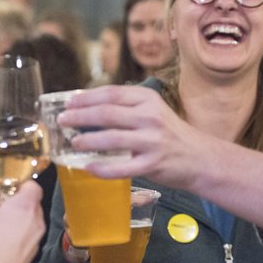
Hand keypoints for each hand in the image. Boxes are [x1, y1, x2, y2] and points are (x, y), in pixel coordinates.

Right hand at [0, 159, 44, 262]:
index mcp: (27, 205)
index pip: (33, 186)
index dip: (21, 183)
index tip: (6, 185)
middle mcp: (36, 220)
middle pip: (32, 202)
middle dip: (16, 200)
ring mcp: (36, 238)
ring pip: (30, 220)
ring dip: (17, 218)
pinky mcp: (31, 252)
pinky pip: (27, 236)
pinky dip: (17, 233)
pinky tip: (1, 239)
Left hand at [58, 85, 207, 186]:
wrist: (199, 157)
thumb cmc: (170, 134)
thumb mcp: (152, 111)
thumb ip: (127, 108)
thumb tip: (88, 109)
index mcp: (148, 99)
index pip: (111, 94)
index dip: (86, 98)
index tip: (68, 102)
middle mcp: (150, 117)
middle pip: (107, 113)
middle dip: (79, 116)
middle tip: (62, 120)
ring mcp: (152, 141)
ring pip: (111, 138)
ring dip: (87, 140)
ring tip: (73, 142)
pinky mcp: (152, 164)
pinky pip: (121, 167)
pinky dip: (102, 168)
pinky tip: (89, 167)